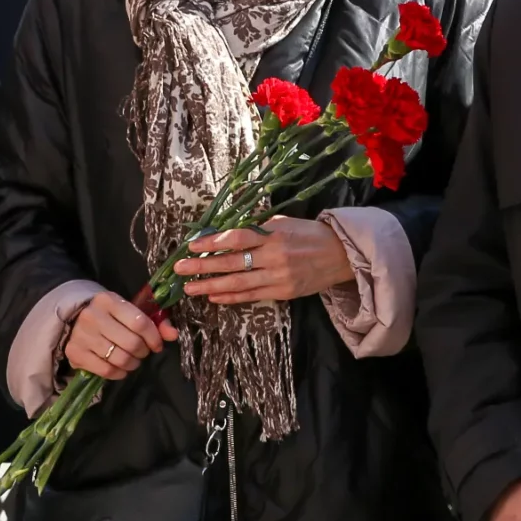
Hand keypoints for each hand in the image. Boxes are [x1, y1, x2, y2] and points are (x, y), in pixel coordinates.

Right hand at [64, 290, 177, 381]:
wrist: (75, 320)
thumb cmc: (110, 316)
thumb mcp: (130, 311)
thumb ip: (156, 321)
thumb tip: (173, 335)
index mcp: (108, 301)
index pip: (140, 322)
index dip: (153, 337)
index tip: (156, 344)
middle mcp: (92, 316)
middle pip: (131, 343)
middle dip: (143, 352)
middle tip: (142, 352)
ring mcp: (81, 336)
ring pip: (120, 359)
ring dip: (132, 364)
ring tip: (132, 360)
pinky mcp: (75, 353)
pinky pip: (106, 370)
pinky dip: (119, 373)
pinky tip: (120, 368)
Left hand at [172, 217, 354, 305]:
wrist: (341, 254)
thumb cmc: (309, 234)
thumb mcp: (284, 222)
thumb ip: (257, 228)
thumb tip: (226, 232)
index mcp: (273, 234)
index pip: (236, 238)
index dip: (212, 243)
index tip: (191, 247)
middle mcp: (274, 256)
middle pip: (231, 263)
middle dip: (202, 267)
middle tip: (179, 270)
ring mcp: (278, 277)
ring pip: (238, 284)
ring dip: (211, 286)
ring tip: (189, 288)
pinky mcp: (283, 292)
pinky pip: (252, 296)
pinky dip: (231, 297)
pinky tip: (214, 297)